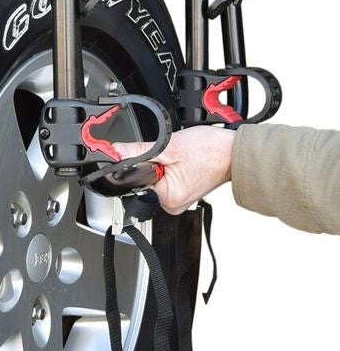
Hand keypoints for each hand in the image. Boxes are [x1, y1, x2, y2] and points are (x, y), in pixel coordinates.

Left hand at [117, 126, 235, 214]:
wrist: (233, 152)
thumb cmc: (210, 151)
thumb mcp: (169, 146)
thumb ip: (139, 150)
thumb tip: (116, 151)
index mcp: (168, 198)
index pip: (136, 181)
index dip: (141, 164)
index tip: (154, 156)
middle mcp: (173, 204)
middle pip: (146, 180)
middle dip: (155, 164)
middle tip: (173, 157)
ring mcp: (179, 200)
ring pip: (157, 179)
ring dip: (164, 166)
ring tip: (182, 160)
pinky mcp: (184, 193)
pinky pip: (168, 180)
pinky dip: (172, 169)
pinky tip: (184, 164)